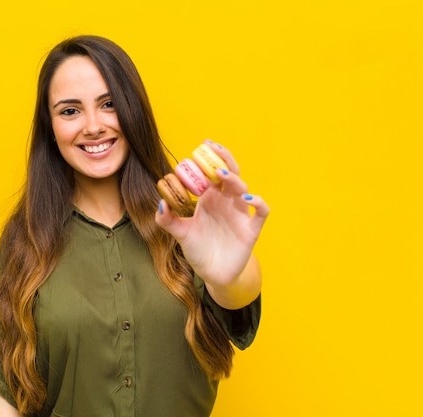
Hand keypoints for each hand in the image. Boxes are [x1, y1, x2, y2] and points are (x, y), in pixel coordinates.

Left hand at [155, 140, 269, 289]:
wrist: (212, 274)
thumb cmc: (198, 249)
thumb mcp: (180, 234)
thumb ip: (168, 220)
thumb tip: (161, 203)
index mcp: (210, 198)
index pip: (210, 173)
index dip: (206, 160)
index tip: (195, 151)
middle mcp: (226, 201)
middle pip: (230, 172)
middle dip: (223, 158)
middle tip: (211, 148)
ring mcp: (240, 213)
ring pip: (243, 188)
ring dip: (234, 178)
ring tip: (221, 173)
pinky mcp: (251, 229)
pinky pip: (261, 212)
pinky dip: (259, 203)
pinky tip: (248, 199)